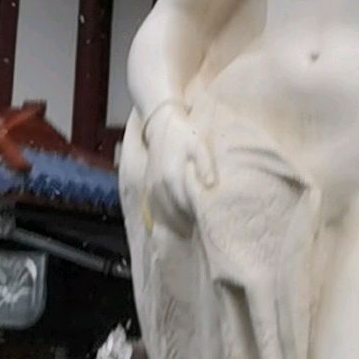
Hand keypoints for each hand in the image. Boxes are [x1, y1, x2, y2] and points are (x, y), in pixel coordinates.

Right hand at [142, 104, 215, 236]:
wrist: (160, 122)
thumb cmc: (183, 133)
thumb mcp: (198, 144)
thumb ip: (204, 164)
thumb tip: (210, 184)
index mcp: (172, 178)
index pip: (185, 208)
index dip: (197, 220)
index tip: (208, 230)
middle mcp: (159, 187)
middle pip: (172, 216)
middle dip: (185, 227)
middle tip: (201, 236)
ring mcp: (151, 187)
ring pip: (161, 215)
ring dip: (173, 225)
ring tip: (188, 233)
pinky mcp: (148, 185)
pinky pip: (154, 208)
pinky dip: (163, 218)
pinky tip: (173, 223)